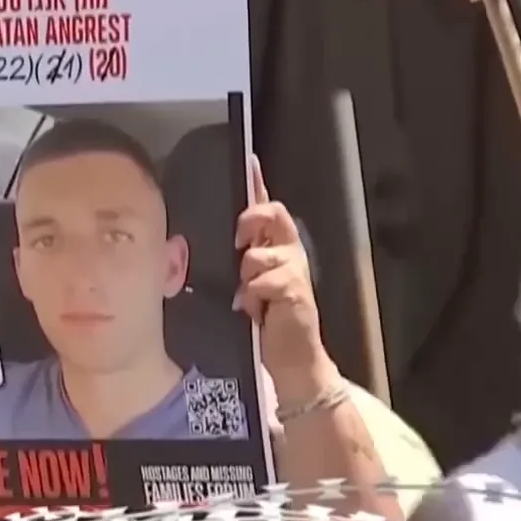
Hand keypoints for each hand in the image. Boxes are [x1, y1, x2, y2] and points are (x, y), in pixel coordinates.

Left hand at [234, 155, 338, 399]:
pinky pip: (263, 281)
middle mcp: (290, 253)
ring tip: (250, 299)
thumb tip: (225, 246)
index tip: (249, 162)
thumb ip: (243, 263)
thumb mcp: (251, 286)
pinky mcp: (294, 291)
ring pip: (259, 253)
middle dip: (251, 219)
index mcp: (278, 250)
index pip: (269, 210)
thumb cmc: (269, 323)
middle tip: (239, 239)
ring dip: (247, 275)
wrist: (293, 359)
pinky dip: (252, 296)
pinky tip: (254, 311)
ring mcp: (294, 271)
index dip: (259, 186)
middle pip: (271, 214)